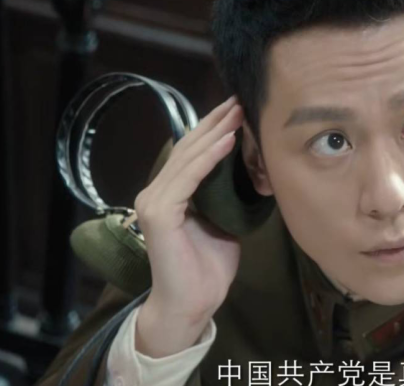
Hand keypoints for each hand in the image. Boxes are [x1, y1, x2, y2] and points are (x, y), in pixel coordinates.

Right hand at [132, 96, 243, 356]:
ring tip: (238, 112)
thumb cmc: (208, 267)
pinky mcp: (159, 213)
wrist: (192, 303)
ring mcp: (155, 201)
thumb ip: (226, 195)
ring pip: (188, 158)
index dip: (214, 128)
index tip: (238, 109)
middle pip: (189, 148)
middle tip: (240, 99)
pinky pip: (188, 178)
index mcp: (171, 193)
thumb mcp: (224, 221)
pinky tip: (226, 140)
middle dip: (216, 122)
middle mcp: (157, 191)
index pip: (192, 152)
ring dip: (215, 132)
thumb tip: (249, 170)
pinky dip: (208, 158)